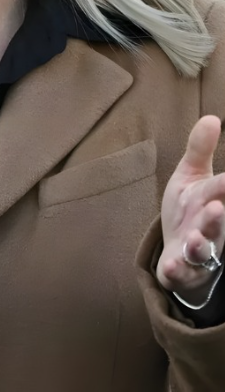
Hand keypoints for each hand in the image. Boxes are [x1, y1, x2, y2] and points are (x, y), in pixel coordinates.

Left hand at [157, 115, 224, 304]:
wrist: (179, 249)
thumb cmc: (190, 209)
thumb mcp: (191, 176)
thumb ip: (199, 149)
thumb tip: (211, 118)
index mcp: (214, 200)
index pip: (223, 189)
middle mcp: (211, 227)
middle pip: (217, 223)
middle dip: (217, 217)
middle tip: (217, 207)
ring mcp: (197, 251)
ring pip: (202, 250)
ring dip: (199, 244)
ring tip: (194, 237)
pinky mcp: (181, 269)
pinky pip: (180, 273)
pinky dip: (177, 271)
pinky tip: (171, 266)